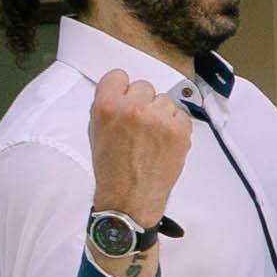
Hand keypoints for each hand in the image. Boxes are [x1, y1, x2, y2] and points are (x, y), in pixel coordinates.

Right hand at [85, 70, 195, 227]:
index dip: (122, 90)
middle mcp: (133, 109)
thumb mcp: (96, 133)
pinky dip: (175, 126)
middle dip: (142, 103)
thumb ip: (108, 108)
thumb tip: (123, 94)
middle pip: (144, 86)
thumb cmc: (112, 171)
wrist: (129, 200)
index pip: (118, 76)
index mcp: (107, 107)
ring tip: (152, 137)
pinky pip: (181, 115)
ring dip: (160, 114)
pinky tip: (164, 143)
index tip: (125, 99)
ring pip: (164, 100)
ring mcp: (158, 119)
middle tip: (139, 125)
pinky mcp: (179, 131)